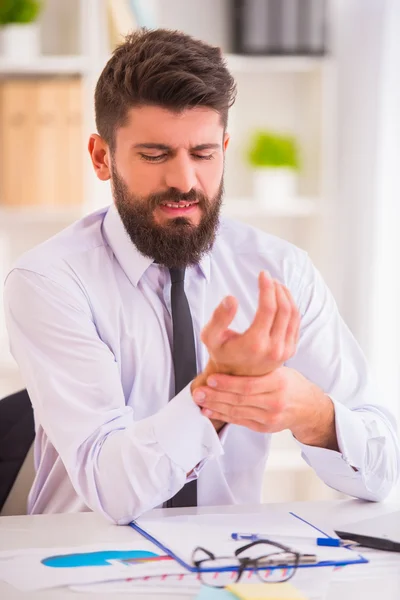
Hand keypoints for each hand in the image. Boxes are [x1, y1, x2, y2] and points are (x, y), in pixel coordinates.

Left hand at [193, 367, 338, 449]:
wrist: (308, 407)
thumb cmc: (290, 383)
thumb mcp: (279, 369)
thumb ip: (258, 367)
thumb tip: (233, 350)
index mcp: (278, 383)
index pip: (248, 385)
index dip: (227, 383)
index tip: (211, 378)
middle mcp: (274, 402)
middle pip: (239, 400)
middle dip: (215, 396)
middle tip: (198, 391)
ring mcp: (269, 417)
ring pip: (237, 412)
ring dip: (215, 406)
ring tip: (199, 400)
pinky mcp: (264, 428)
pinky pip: (240, 421)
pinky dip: (223, 416)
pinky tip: (209, 411)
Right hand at [200, 272, 299, 377]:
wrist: (234, 377)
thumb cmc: (221, 353)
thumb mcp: (210, 337)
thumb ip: (218, 317)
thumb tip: (231, 298)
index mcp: (254, 344)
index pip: (268, 308)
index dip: (267, 288)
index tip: (262, 274)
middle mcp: (273, 349)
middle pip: (284, 309)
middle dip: (277, 289)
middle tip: (268, 278)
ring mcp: (284, 351)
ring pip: (294, 315)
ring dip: (286, 296)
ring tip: (276, 285)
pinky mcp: (290, 351)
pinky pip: (296, 324)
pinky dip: (291, 307)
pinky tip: (282, 299)